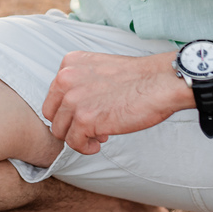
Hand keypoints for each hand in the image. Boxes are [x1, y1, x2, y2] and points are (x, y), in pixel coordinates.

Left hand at [41, 50, 190, 154]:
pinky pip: (73, 142)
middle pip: (51, 112)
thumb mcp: (99, 68)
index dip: (69, 108)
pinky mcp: (84, 119)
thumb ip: (82, 81)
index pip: (55, 93)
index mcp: (69, 63)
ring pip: (59, 129)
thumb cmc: (138, 78)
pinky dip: (84, 147)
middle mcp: (65, 78)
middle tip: (90, 127)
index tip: (87, 112)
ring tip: (99, 135)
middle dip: (68, 123)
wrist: (161, 82)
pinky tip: (99, 144)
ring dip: (78, 136)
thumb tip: (73, 106)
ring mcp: (73, 99)